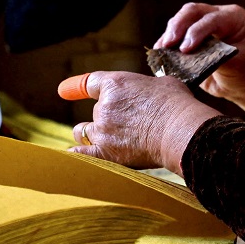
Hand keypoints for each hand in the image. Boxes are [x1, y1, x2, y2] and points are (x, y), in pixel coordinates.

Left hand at [65, 71, 220, 175]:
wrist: (180, 130)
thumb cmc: (177, 105)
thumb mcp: (163, 84)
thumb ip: (147, 89)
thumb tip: (151, 94)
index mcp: (115, 85)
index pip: (89, 83)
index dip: (76, 87)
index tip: (64, 91)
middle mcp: (104, 107)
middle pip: (94, 113)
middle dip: (107, 119)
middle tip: (127, 126)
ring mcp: (102, 131)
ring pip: (84, 133)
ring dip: (92, 135)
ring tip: (106, 140)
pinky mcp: (105, 154)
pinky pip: (80, 155)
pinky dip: (77, 156)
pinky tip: (74, 160)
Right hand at [154, 3, 244, 119]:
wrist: (242, 83)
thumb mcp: (237, 65)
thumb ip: (215, 56)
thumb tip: (189, 55)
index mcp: (234, 17)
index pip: (212, 19)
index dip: (196, 32)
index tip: (185, 49)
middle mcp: (217, 14)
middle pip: (192, 11)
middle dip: (177, 26)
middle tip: (167, 44)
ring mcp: (202, 22)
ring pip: (180, 19)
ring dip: (169, 34)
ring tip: (162, 50)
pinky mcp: (189, 34)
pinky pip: (174, 33)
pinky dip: (165, 42)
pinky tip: (159, 53)